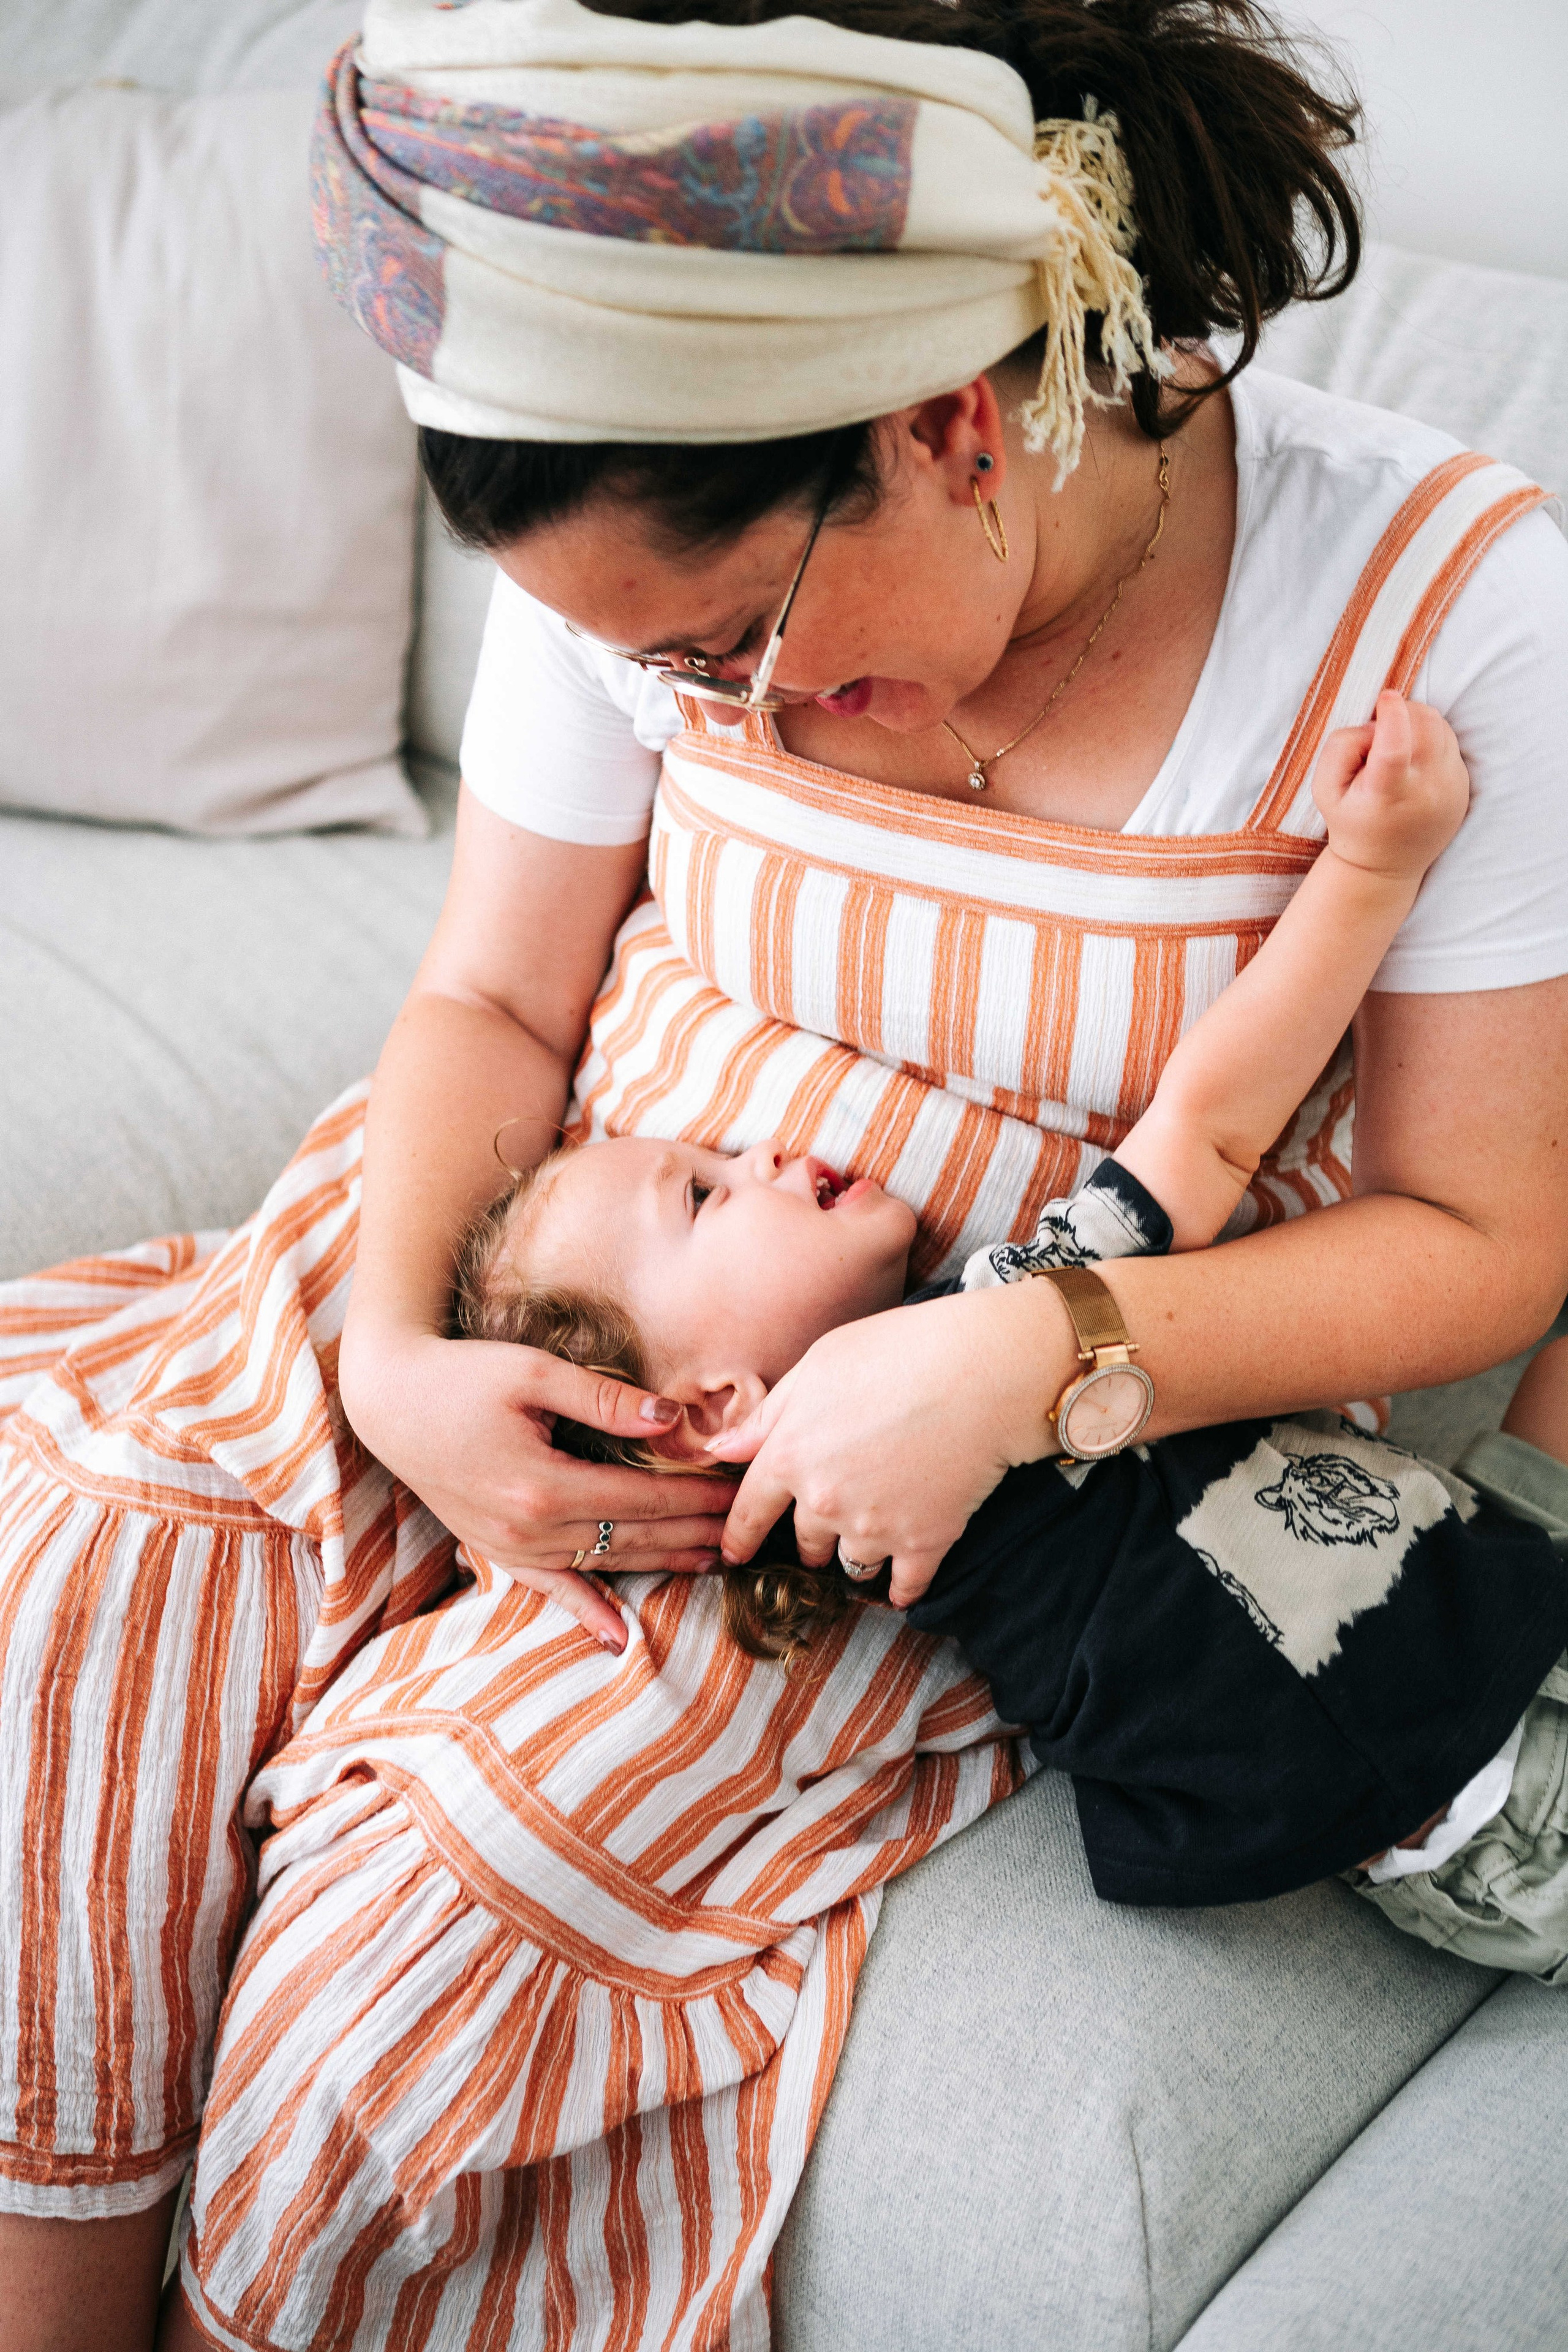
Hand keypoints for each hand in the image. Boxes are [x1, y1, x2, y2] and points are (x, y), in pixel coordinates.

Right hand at [340, 1332, 735, 1650]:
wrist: (389, 1401)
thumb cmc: (461, 1376)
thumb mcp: (533, 1372)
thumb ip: (604, 1399)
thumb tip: (672, 1420)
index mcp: (543, 1485)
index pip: (641, 1497)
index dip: (694, 1497)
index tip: (737, 1492)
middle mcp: (528, 1528)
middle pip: (630, 1535)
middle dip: (692, 1532)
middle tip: (743, 1532)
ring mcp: (510, 1547)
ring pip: (602, 1564)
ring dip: (659, 1564)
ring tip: (710, 1562)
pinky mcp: (494, 1550)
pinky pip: (549, 1590)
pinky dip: (586, 1612)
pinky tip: (619, 1637)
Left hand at [706, 1284, 1072, 1608]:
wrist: (980, 1372)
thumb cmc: (897, 1351)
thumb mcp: (817, 1366)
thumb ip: (767, 1416)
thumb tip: (721, 1450)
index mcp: (790, 1456)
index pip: (751, 1511)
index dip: (740, 1536)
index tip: (734, 1554)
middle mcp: (824, 1502)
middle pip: (807, 1543)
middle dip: (812, 1541)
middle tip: (826, 1530)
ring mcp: (875, 1527)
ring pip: (853, 1564)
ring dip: (857, 1557)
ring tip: (872, 1540)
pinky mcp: (924, 1542)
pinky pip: (905, 1585)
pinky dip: (902, 1588)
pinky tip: (903, 1588)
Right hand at [1311, 690, 1469, 880]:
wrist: (1385, 865)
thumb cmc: (1350, 821)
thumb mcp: (1325, 789)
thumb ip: (1342, 747)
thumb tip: (1376, 723)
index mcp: (1387, 795)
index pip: (1395, 745)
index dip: (1392, 713)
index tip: (1384, 698)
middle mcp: (1426, 792)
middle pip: (1426, 725)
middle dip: (1403, 712)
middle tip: (1381, 730)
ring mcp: (1451, 789)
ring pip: (1441, 727)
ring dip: (1417, 722)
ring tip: (1395, 745)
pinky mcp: (1464, 786)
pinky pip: (1450, 742)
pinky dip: (1430, 739)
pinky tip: (1413, 760)